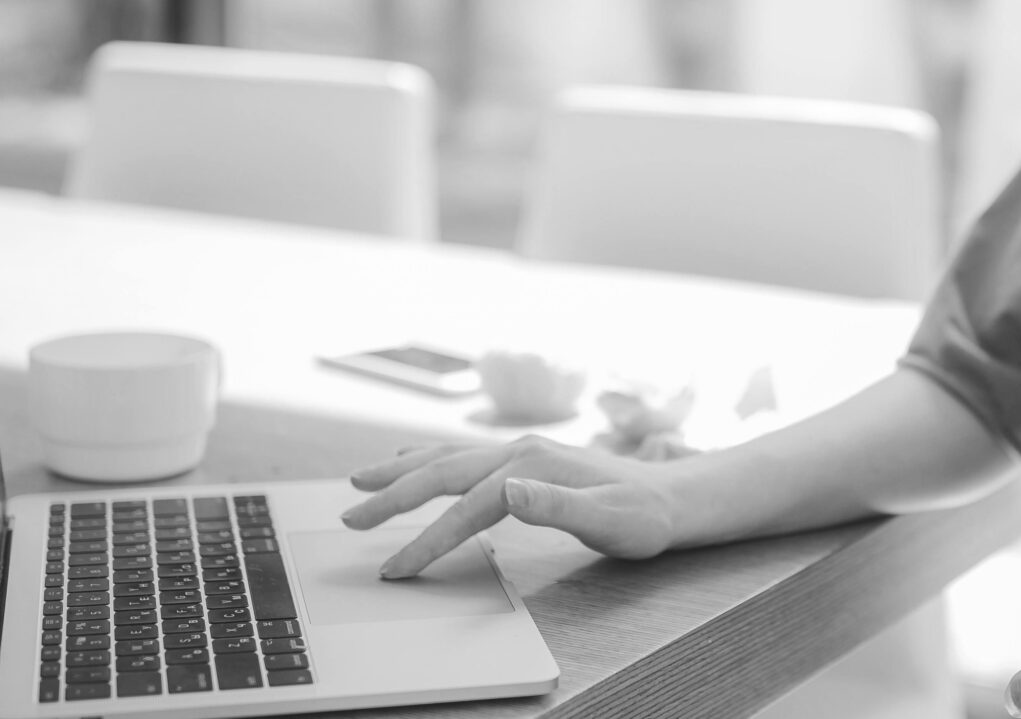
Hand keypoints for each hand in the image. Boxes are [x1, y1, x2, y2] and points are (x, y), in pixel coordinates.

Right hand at [339, 435, 675, 576]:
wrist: (670, 497)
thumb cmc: (642, 517)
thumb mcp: (609, 519)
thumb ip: (558, 505)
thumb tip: (509, 490)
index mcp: (531, 466)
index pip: (466, 507)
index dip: (428, 540)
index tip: (397, 569)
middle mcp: (518, 451)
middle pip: (441, 472)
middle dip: (392, 498)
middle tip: (350, 520)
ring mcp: (518, 451)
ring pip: (445, 458)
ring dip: (400, 472)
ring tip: (359, 482)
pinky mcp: (521, 458)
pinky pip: (461, 456)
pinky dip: (426, 460)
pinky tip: (408, 461)